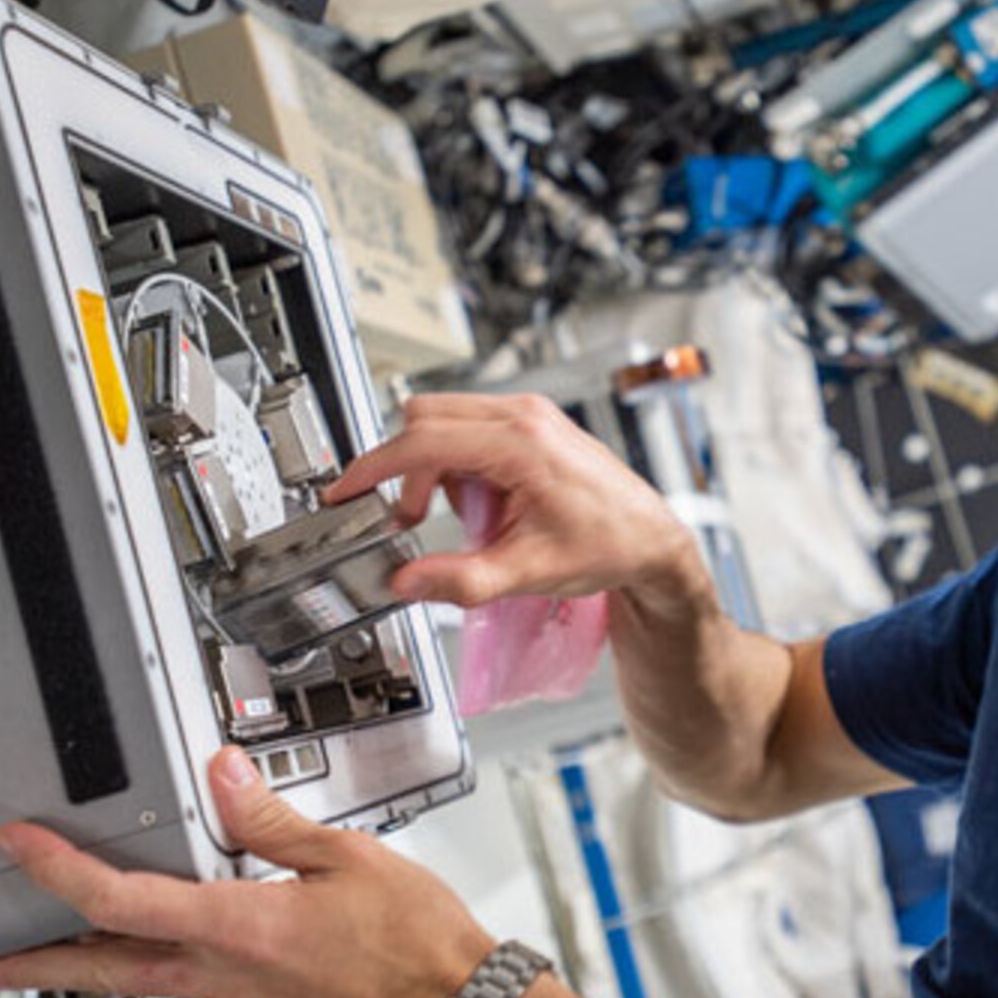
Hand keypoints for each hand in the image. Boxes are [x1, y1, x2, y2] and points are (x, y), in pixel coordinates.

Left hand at [0, 747, 496, 997]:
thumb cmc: (416, 942)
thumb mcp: (349, 858)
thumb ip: (275, 820)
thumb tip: (222, 773)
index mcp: (238, 926)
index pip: (121, 901)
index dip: (60, 872)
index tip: (22, 848)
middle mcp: (225, 971)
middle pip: (108, 969)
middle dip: (41, 965)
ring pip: (147, 981)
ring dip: (96, 964)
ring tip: (63, 949)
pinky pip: (196, 982)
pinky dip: (165, 962)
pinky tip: (177, 941)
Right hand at [324, 394, 698, 607]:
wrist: (650, 539)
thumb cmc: (610, 545)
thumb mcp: (528, 571)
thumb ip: (461, 580)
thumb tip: (409, 582)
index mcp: (521, 442)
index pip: (422, 441)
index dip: (373, 467)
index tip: (347, 489)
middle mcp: (524, 416)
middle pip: (425, 420)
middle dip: (406, 469)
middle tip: (412, 517)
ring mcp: (530, 415)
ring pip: (445, 420)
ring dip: (435, 467)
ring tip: (467, 519)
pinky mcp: (532, 423)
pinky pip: (471, 428)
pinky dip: (460, 463)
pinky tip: (487, 505)